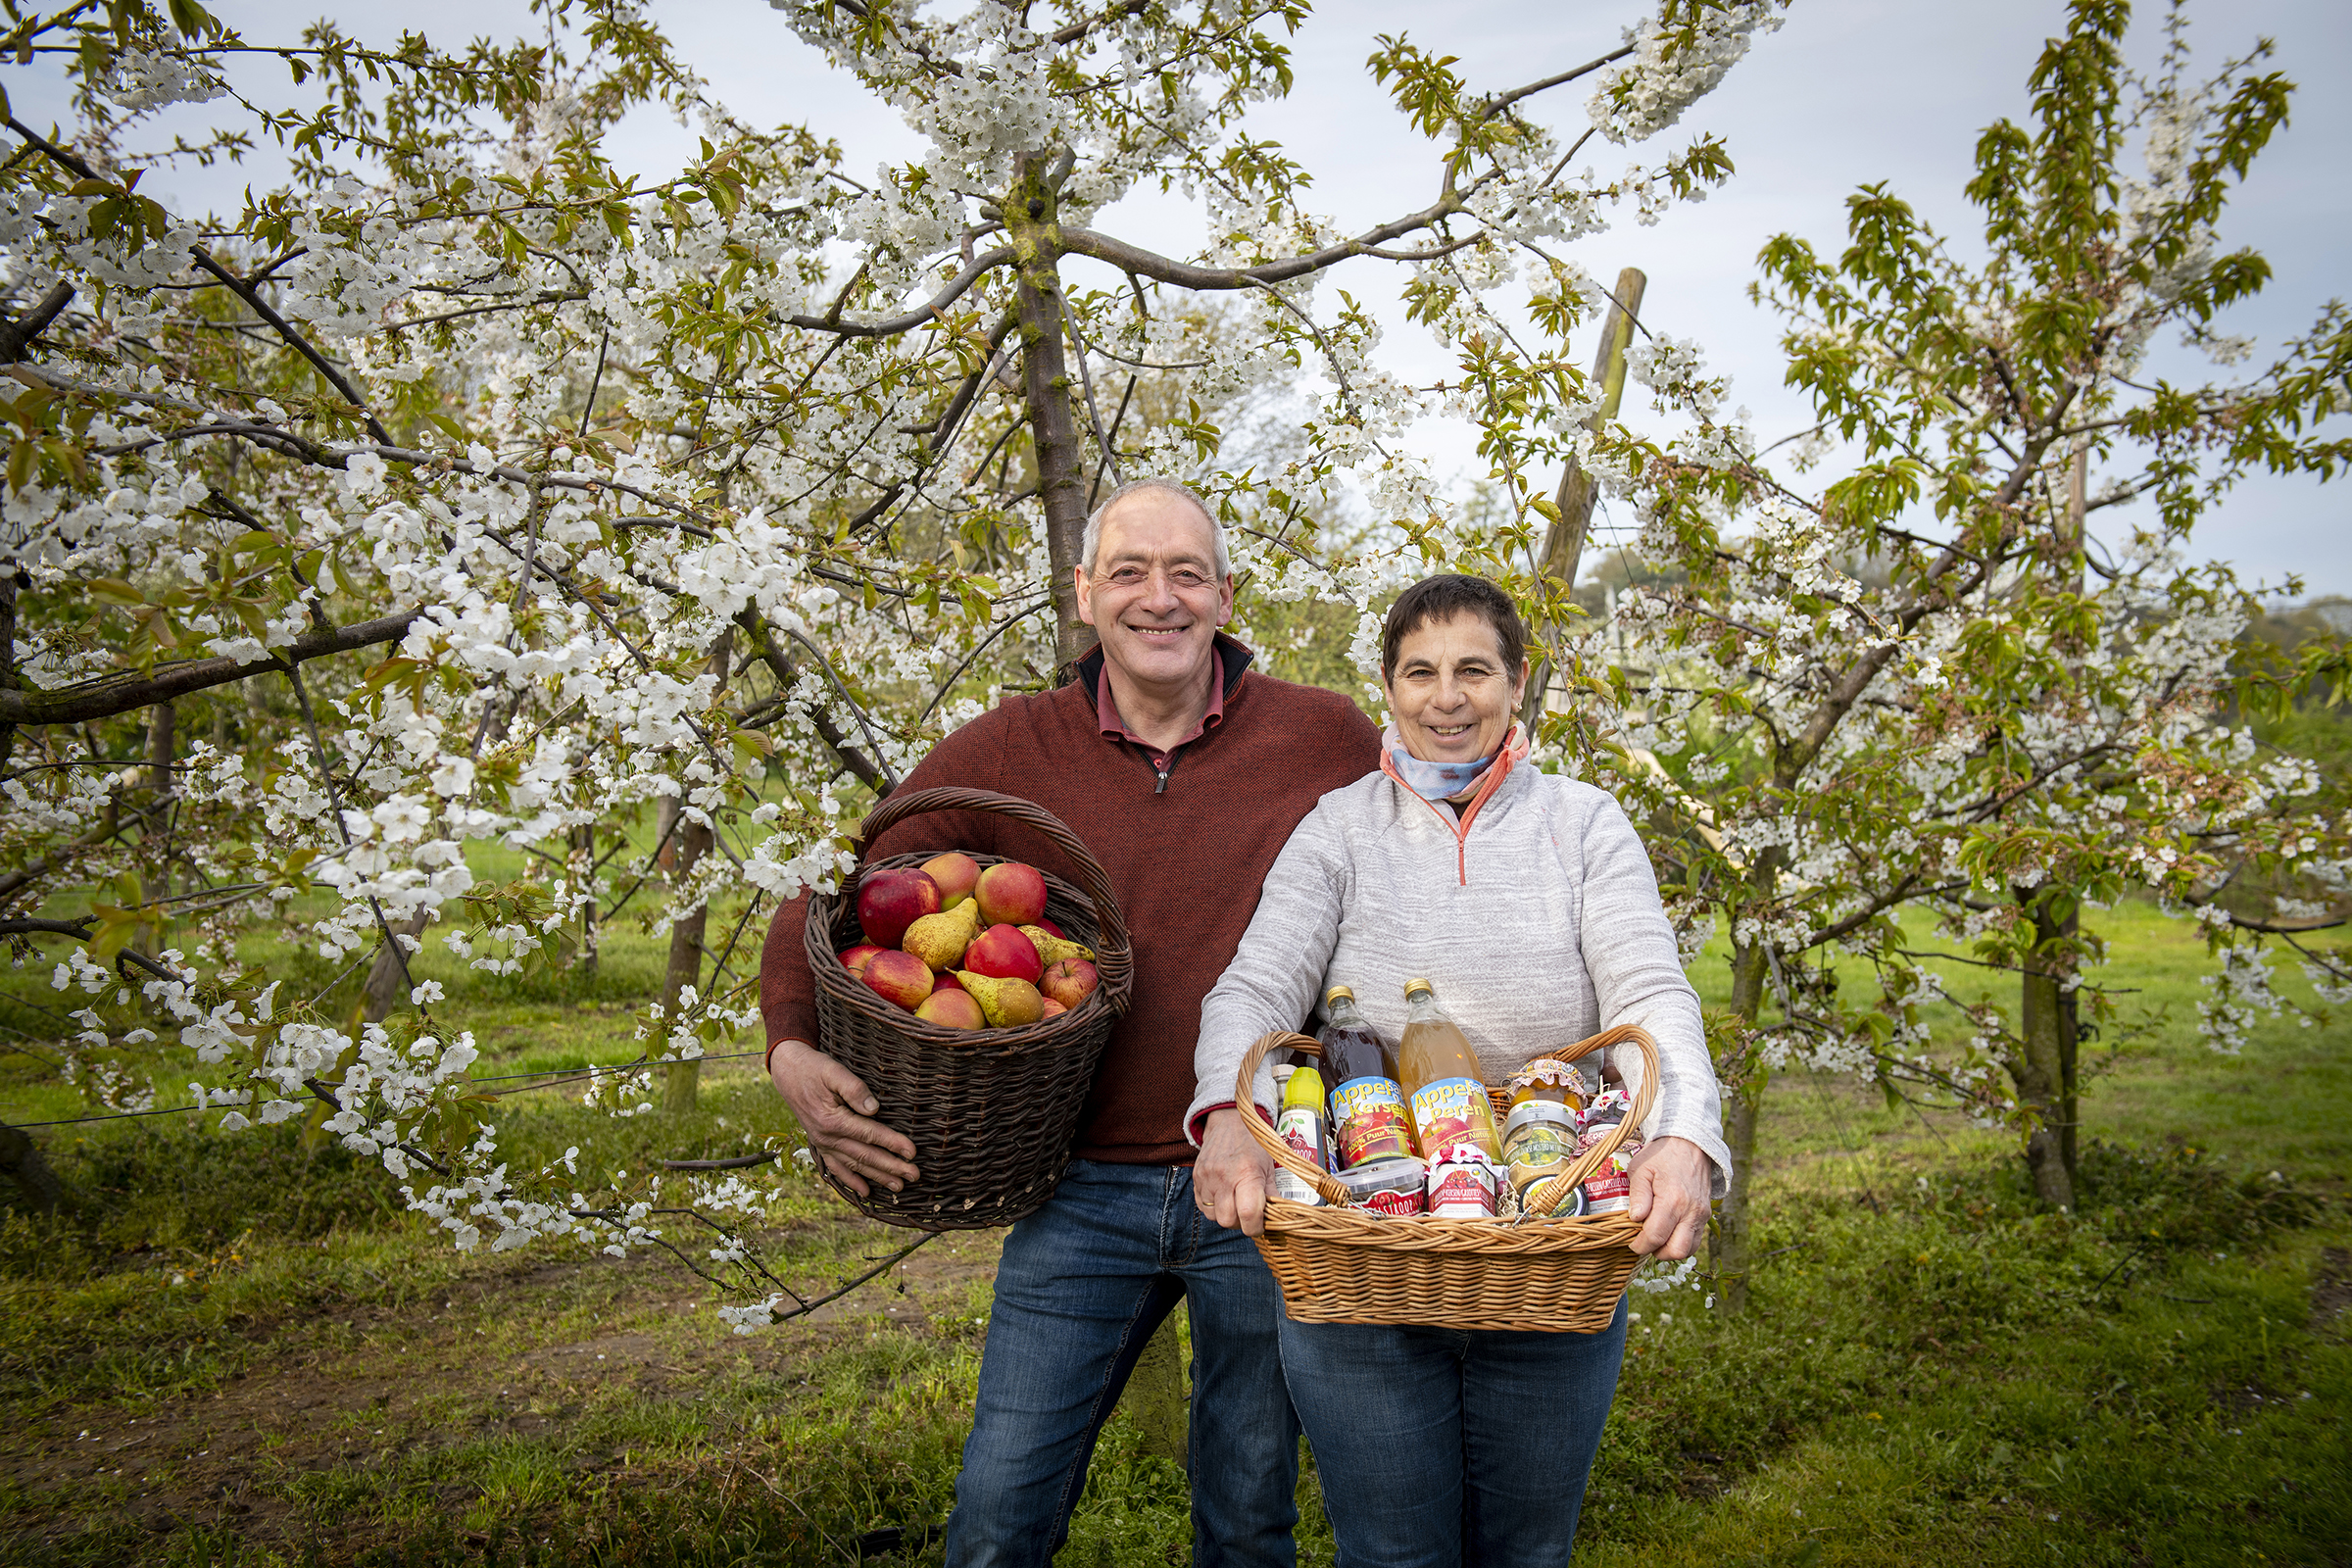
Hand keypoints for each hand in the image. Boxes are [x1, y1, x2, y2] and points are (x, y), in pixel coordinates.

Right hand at [766, 1038, 918, 1196]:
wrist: (788, 1073)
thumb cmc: (814, 1069)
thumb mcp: (834, 1071)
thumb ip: (854, 1089)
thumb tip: (874, 1109)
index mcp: (832, 1120)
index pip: (869, 1134)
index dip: (892, 1143)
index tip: (912, 1152)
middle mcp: (826, 1137)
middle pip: (865, 1155)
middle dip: (891, 1167)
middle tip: (914, 1175)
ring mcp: (822, 1143)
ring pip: (854, 1165)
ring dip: (877, 1177)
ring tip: (899, 1186)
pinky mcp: (820, 1145)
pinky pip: (836, 1168)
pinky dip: (851, 1181)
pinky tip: (866, 1192)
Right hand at [1194, 1107, 1275, 1236]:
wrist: (1227, 1123)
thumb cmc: (1252, 1145)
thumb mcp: (1268, 1166)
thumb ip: (1272, 1193)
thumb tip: (1280, 1217)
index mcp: (1246, 1173)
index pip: (1248, 1214)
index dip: (1255, 1227)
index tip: (1259, 1226)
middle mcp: (1224, 1177)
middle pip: (1227, 1220)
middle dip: (1239, 1223)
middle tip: (1247, 1214)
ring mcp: (1207, 1178)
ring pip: (1213, 1216)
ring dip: (1225, 1215)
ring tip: (1235, 1203)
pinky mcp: (1196, 1178)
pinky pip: (1202, 1206)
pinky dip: (1213, 1207)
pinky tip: (1223, 1196)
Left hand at [1626, 1135, 1713, 1259]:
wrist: (1690, 1144)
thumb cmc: (1661, 1155)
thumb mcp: (1640, 1169)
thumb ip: (1638, 1195)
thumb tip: (1635, 1218)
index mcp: (1673, 1199)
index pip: (1656, 1236)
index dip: (1640, 1245)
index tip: (1631, 1242)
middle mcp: (1691, 1211)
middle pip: (1676, 1251)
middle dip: (1656, 1252)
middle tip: (1644, 1241)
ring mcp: (1701, 1214)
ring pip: (1688, 1250)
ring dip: (1670, 1250)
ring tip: (1656, 1237)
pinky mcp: (1705, 1215)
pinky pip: (1695, 1240)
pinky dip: (1680, 1242)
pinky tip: (1668, 1231)